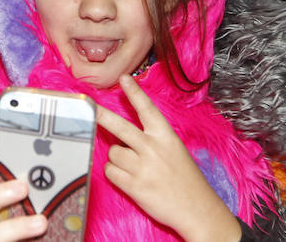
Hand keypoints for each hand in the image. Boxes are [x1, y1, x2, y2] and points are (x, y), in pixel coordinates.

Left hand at [96, 74, 241, 241]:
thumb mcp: (174, 149)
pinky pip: (110, 172)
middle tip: (90, 107)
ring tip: (132, 166)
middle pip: (120, 127)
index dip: (135, 92)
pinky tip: (128, 178)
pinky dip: (115, 174)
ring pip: (113, 152)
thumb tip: (121, 132)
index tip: (123, 78)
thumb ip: (152, 139)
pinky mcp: (134, 186)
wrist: (196, 208)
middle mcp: (153, 148)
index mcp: (166, 136)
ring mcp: (142, 167)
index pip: (147, 109)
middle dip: (101, 115)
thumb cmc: (184, 177)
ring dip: (117, 158)